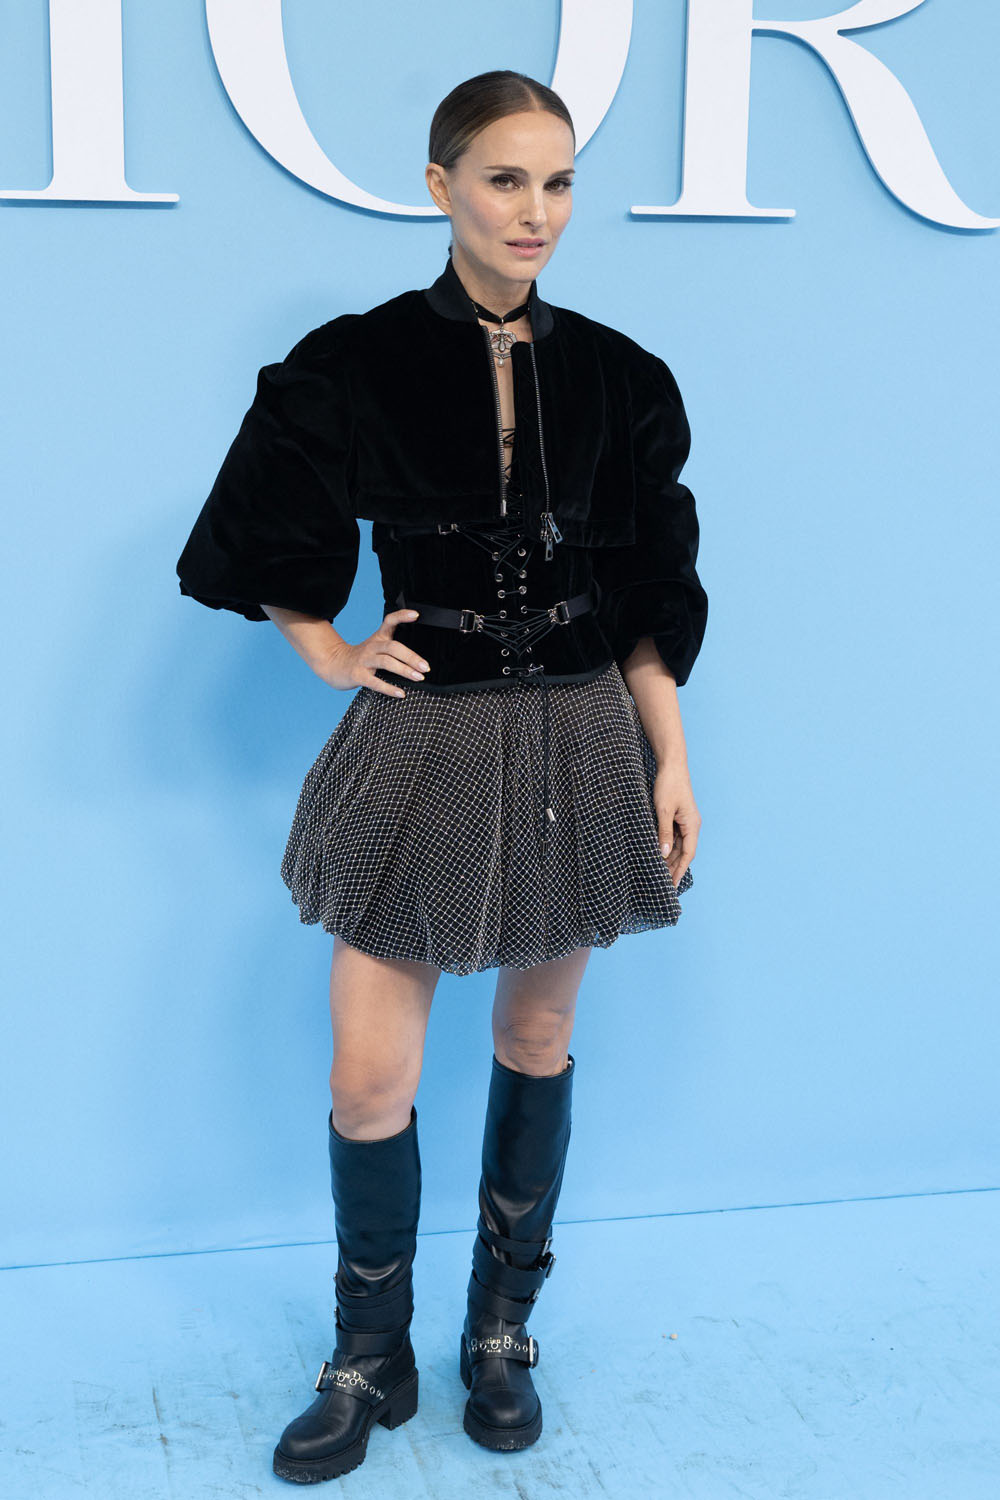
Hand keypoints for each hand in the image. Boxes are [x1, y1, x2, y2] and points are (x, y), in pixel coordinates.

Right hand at [314, 609, 430, 697]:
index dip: (402, 616)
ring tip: (419, 677)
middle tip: (425, 667)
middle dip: (411, 657)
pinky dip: (389, 688)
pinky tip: (400, 693)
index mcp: (378, 638)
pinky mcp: (358, 675)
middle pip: (393, 647)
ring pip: (386, 662)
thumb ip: (393, 649)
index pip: (389, 621)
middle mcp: (372, 647)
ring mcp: (364, 661)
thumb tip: (419, 661)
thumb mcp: (375, 647)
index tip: (416, 615)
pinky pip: (375, 682)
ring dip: (405, 670)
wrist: (333, 665)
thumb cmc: (361, 658)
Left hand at [653, 765, 700, 887]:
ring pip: (678, 846)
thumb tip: (663, 854)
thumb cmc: (669, 785)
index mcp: (692, 825)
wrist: (671, 765)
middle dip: (674, 868)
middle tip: (663, 884)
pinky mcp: (678, 818)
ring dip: (670, 859)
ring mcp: (685, 822)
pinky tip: (659, 855)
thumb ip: (664, 833)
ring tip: (660, 874)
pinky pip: (674, 837)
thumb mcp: (663, 810)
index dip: (680, 870)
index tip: (672, 885)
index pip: (688, 854)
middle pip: (684, 853)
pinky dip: (667, 848)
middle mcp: (692, 826)